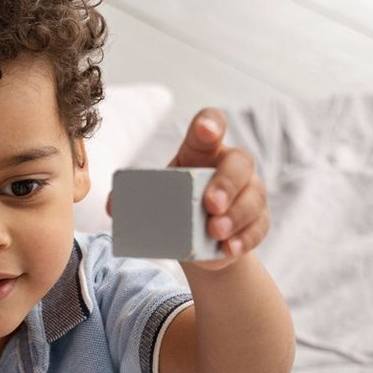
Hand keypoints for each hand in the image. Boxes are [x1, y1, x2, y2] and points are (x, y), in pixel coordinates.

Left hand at [110, 108, 268, 267]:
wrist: (199, 243)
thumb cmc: (176, 208)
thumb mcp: (155, 199)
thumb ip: (132, 198)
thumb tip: (114, 205)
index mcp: (202, 151)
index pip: (211, 125)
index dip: (210, 123)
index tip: (205, 131)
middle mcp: (230, 166)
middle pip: (240, 162)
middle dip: (227, 183)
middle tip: (210, 205)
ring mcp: (249, 192)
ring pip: (254, 196)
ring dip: (236, 215)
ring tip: (215, 232)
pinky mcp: (257, 221)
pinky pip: (258, 226)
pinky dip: (244, 239)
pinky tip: (228, 248)